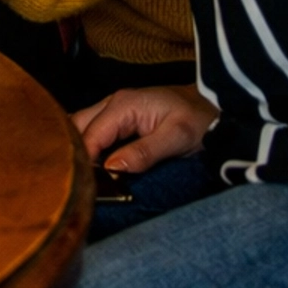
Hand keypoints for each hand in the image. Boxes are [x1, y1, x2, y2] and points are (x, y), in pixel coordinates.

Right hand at [72, 84, 216, 173]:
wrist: (214, 107)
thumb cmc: (198, 119)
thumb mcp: (175, 138)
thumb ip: (144, 152)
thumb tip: (112, 167)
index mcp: (123, 105)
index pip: (90, 133)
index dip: (83, 159)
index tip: (83, 184)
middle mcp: (114, 103)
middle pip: (78, 125)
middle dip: (74, 151)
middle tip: (78, 181)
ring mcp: (116, 109)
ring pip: (83, 126)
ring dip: (81, 148)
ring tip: (84, 176)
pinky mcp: (121, 118)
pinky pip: (96, 130)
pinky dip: (90, 146)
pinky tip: (93, 166)